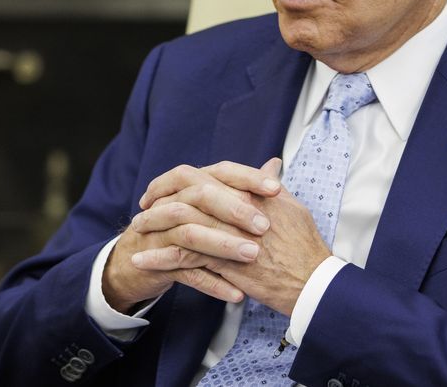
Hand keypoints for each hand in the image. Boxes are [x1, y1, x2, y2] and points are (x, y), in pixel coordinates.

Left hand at [133, 159, 332, 315]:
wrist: (311, 281)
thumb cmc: (305, 246)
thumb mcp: (291, 206)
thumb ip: (272, 185)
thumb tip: (270, 165)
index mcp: (251, 191)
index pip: (209, 174)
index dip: (183, 178)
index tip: (167, 185)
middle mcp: (236, 207)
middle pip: (187, 192)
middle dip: (159, 196)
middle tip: (143, 205)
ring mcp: (228, 234)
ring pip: (180, 222)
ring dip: (153, 226)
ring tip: (135, 232)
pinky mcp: (222, 262)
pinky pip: (182, 256)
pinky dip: (158, 258)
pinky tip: (142, 261)